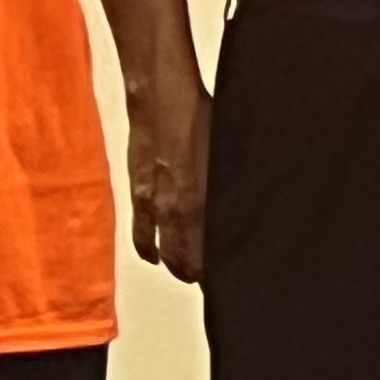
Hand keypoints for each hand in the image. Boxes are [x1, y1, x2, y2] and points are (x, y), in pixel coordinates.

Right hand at [128, 67, 210, 282]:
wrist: (160, 100)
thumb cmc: (199, 119)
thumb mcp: (226, 155)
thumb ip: (231, 188)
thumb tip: (244, 209)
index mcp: (199, 201)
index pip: (206, 253)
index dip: (215, 271)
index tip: (227, 279)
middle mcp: (173, 208)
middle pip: (183, 259)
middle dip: (196, 273)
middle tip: (208, 280)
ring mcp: (152, 202)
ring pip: (162, 249)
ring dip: (174, 263)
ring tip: (186, 272)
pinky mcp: (136, 192)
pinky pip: (140, 232)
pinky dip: (147, 248)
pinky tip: (154, 256)